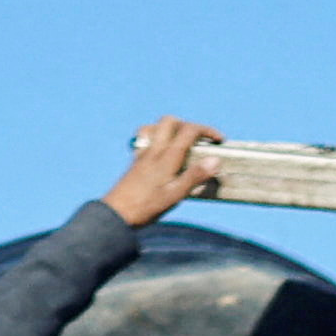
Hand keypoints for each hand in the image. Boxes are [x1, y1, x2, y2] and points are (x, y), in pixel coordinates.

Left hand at [106, 116, 222, 225]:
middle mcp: (154, 150)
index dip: (207, 131)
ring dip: (171, 128)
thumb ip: (195, 176)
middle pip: (170, 121)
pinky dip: (156, 136)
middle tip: (199, 141)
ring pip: (156, 127)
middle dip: (188, 125)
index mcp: (167, 157)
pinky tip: (161, 150)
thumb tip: (215, 160)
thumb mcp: (175, 195)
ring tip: (181, 142)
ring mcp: (143, 154)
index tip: (219, 141)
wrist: (116, 214)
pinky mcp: (135, 161)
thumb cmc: (146, 207)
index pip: (189, 131)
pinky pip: (145, 138)